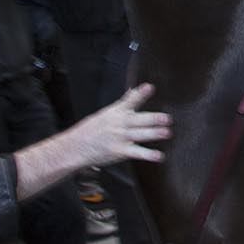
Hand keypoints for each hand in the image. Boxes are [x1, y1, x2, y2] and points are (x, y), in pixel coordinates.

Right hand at [13, 84, 171, 199]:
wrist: (75, 147)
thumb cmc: (91, 130)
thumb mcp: (105, 113)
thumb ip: (123, 104)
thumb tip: (134, 90)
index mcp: (115, 112)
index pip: (129, 100)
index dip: (140, 93)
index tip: (150, 87)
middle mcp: (119, 123)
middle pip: (139, 119)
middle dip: (154, 118)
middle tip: (168, 118)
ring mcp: (120, 138)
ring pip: (141, 134)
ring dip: (155, 134)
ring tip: (168, 132)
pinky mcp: (120, 151)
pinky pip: (137, 153)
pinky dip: (149, 155)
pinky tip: (159, 156)